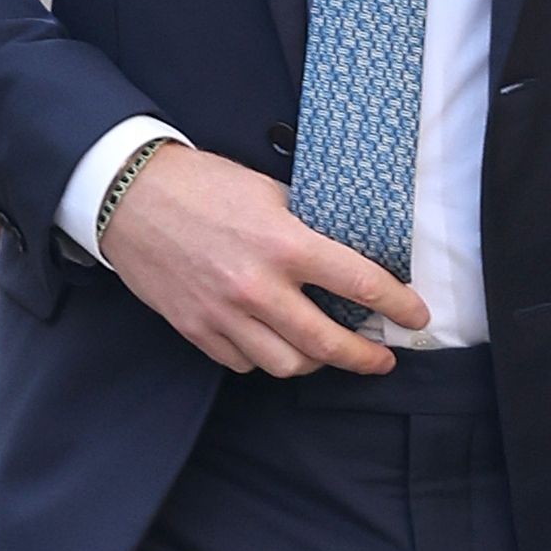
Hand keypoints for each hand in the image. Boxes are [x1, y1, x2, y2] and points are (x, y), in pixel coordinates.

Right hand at [99, 144, 428, 376]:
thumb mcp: (273, 192)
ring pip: (285, 365)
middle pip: (326, 343)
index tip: (417, 316)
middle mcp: (258, 288)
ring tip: (332, 352)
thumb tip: (348, 246)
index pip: (359, 283)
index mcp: (287, 245)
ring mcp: (224, 315)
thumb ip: (309, 225)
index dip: (397, 304)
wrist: (133, 198)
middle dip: (364, 357)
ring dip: (316, 362)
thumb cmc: (207, 186)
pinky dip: (268, 359)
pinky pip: (244, 363)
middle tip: (384, 358)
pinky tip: (279, 343)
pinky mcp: (196, 331)